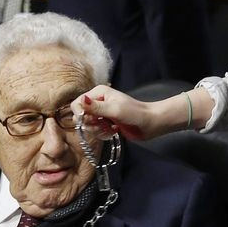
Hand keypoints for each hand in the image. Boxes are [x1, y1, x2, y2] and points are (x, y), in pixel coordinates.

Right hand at [71, 84, 212, 140]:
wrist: (150, 123)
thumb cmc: (135, 113)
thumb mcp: (115, 109)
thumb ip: (96, 107)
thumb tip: (80, 101)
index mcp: (98, 93)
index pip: (77, 103)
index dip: (81, 114)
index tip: (92, 120)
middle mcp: (97, 102)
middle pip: (81, 116)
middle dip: (91, 124)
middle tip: (104, 124)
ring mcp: (101, 113)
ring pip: (87, 126)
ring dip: (98, 130)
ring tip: (111, 128)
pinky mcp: (105, 123)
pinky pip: (95, 131)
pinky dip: (103, 134)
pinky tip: (114, 131)